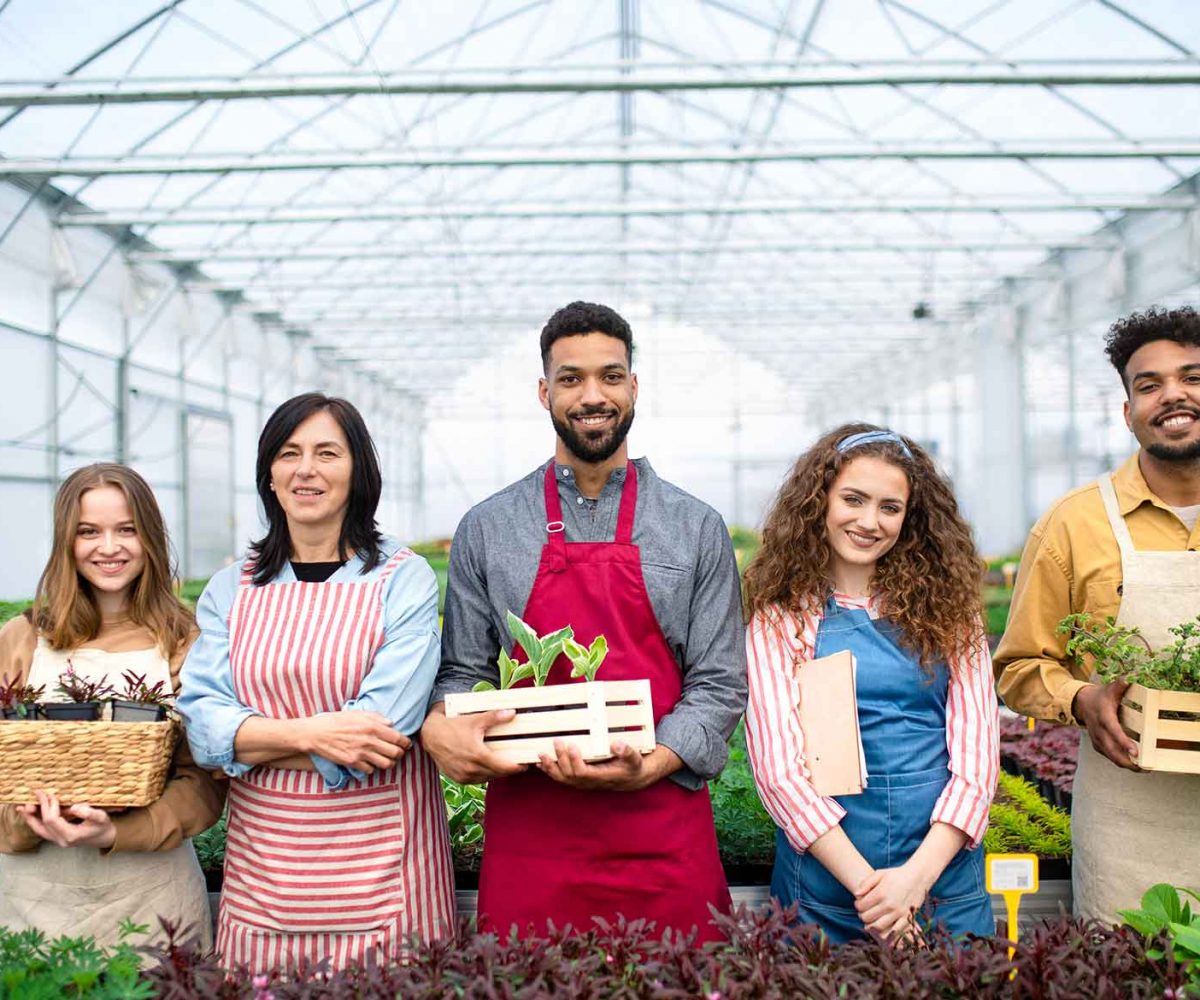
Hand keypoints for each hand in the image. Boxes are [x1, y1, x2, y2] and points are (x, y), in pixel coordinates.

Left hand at [18, 790, 115, 849]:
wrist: (104, 837)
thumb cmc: (103, 826)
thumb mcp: (101, 817)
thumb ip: (89, 812)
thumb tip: (73, 808)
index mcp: (70, 835)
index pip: (53, 820)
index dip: (49, 806)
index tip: (51, 794)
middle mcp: (61, 840)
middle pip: (43, 824)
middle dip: (39, 807)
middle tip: (37, 793)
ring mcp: (58, 841)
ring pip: (39, 830)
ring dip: (30, 818)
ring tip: (22, 808)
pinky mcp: (57, 838)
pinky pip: (42, 830)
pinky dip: (34, 822)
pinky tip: (29, 815)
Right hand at [297, 711, 409, 773]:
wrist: (316, 733)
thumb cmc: (336, 720)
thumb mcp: (357, 713)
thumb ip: (376, 717)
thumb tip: (391, 723)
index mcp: (372, 727)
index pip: (397, 738)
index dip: (405, 742)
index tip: (406, 744)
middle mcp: (369, 741)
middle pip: (395, 753)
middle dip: (399, 753)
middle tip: (398, 752)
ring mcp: (360, 753)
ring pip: (385, 764)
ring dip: (388, 762)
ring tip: (386, 759)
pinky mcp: (352, 763)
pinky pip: (370, 770)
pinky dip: (373, 767)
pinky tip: (370, 762)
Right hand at [420, 703, 527, 783]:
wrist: (430, 735)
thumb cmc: (452, 726)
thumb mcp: (475, 720)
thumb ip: (495, 717)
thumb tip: (512, 712)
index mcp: (478, 756)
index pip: (503, 767)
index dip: (517, 767)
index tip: (525, 764)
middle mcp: (471, 769)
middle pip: (497, 774)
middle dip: (508, 770)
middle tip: (517, 763)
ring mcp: (463, 776)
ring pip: (487, 778)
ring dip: (496, 773)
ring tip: (503, 764)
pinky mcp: (458, 779)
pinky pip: (476, 780)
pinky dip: (484, 775)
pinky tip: (487, 766)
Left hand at [536, 740, 664, 791]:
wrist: (632, 779)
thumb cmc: (632, 767)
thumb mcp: (634, 758)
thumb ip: (627, 752)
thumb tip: (616, 745)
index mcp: (602, 777)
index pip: (583, 773)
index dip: (574, 761)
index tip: (572, 745)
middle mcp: (590, 782)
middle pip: (569, 775)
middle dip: (561, 759)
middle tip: (557, 741)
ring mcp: (583, 783)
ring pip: (563, 779)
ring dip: (551, 767)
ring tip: (541, 755)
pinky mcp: (579, 780)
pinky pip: (562, 778)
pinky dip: (550, 771)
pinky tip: (541, 763)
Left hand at [854, 862, 932, 940]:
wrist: (918, 877)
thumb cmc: (897, 874)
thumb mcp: (880, 873)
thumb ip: (866, 883)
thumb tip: (856, 894)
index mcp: (881, 893)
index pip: (861, 906)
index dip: (857, 905)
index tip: (859, 903)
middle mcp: (889, 904)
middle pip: (867, 918)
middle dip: (863, 915)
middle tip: (865, 912)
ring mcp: (899, 913)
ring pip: (878, 927)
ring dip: (872, 925)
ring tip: (872, 919)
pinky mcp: (907, 918)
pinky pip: (894, 932)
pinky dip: (887, 932)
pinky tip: (884, 926)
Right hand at [1073, 681, 1139, 769]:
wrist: (1081, 703)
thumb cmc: (1101, 696)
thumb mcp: (1109, 689)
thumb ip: (1119, 685)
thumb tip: (1127, 679)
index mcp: (1103, 716)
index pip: (1113, 730)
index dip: (1123, 742)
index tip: (1135, 752)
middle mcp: (1098, 729)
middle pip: (1111, 749)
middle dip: (1127, 761)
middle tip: (1144, 768)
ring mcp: (1096, 738)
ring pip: (1110, 755)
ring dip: (1125, 764)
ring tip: (1141, 769)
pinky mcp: (1097, 744)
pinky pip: (1108, 755)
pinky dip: (1119, 761)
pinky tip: (1131, 765)